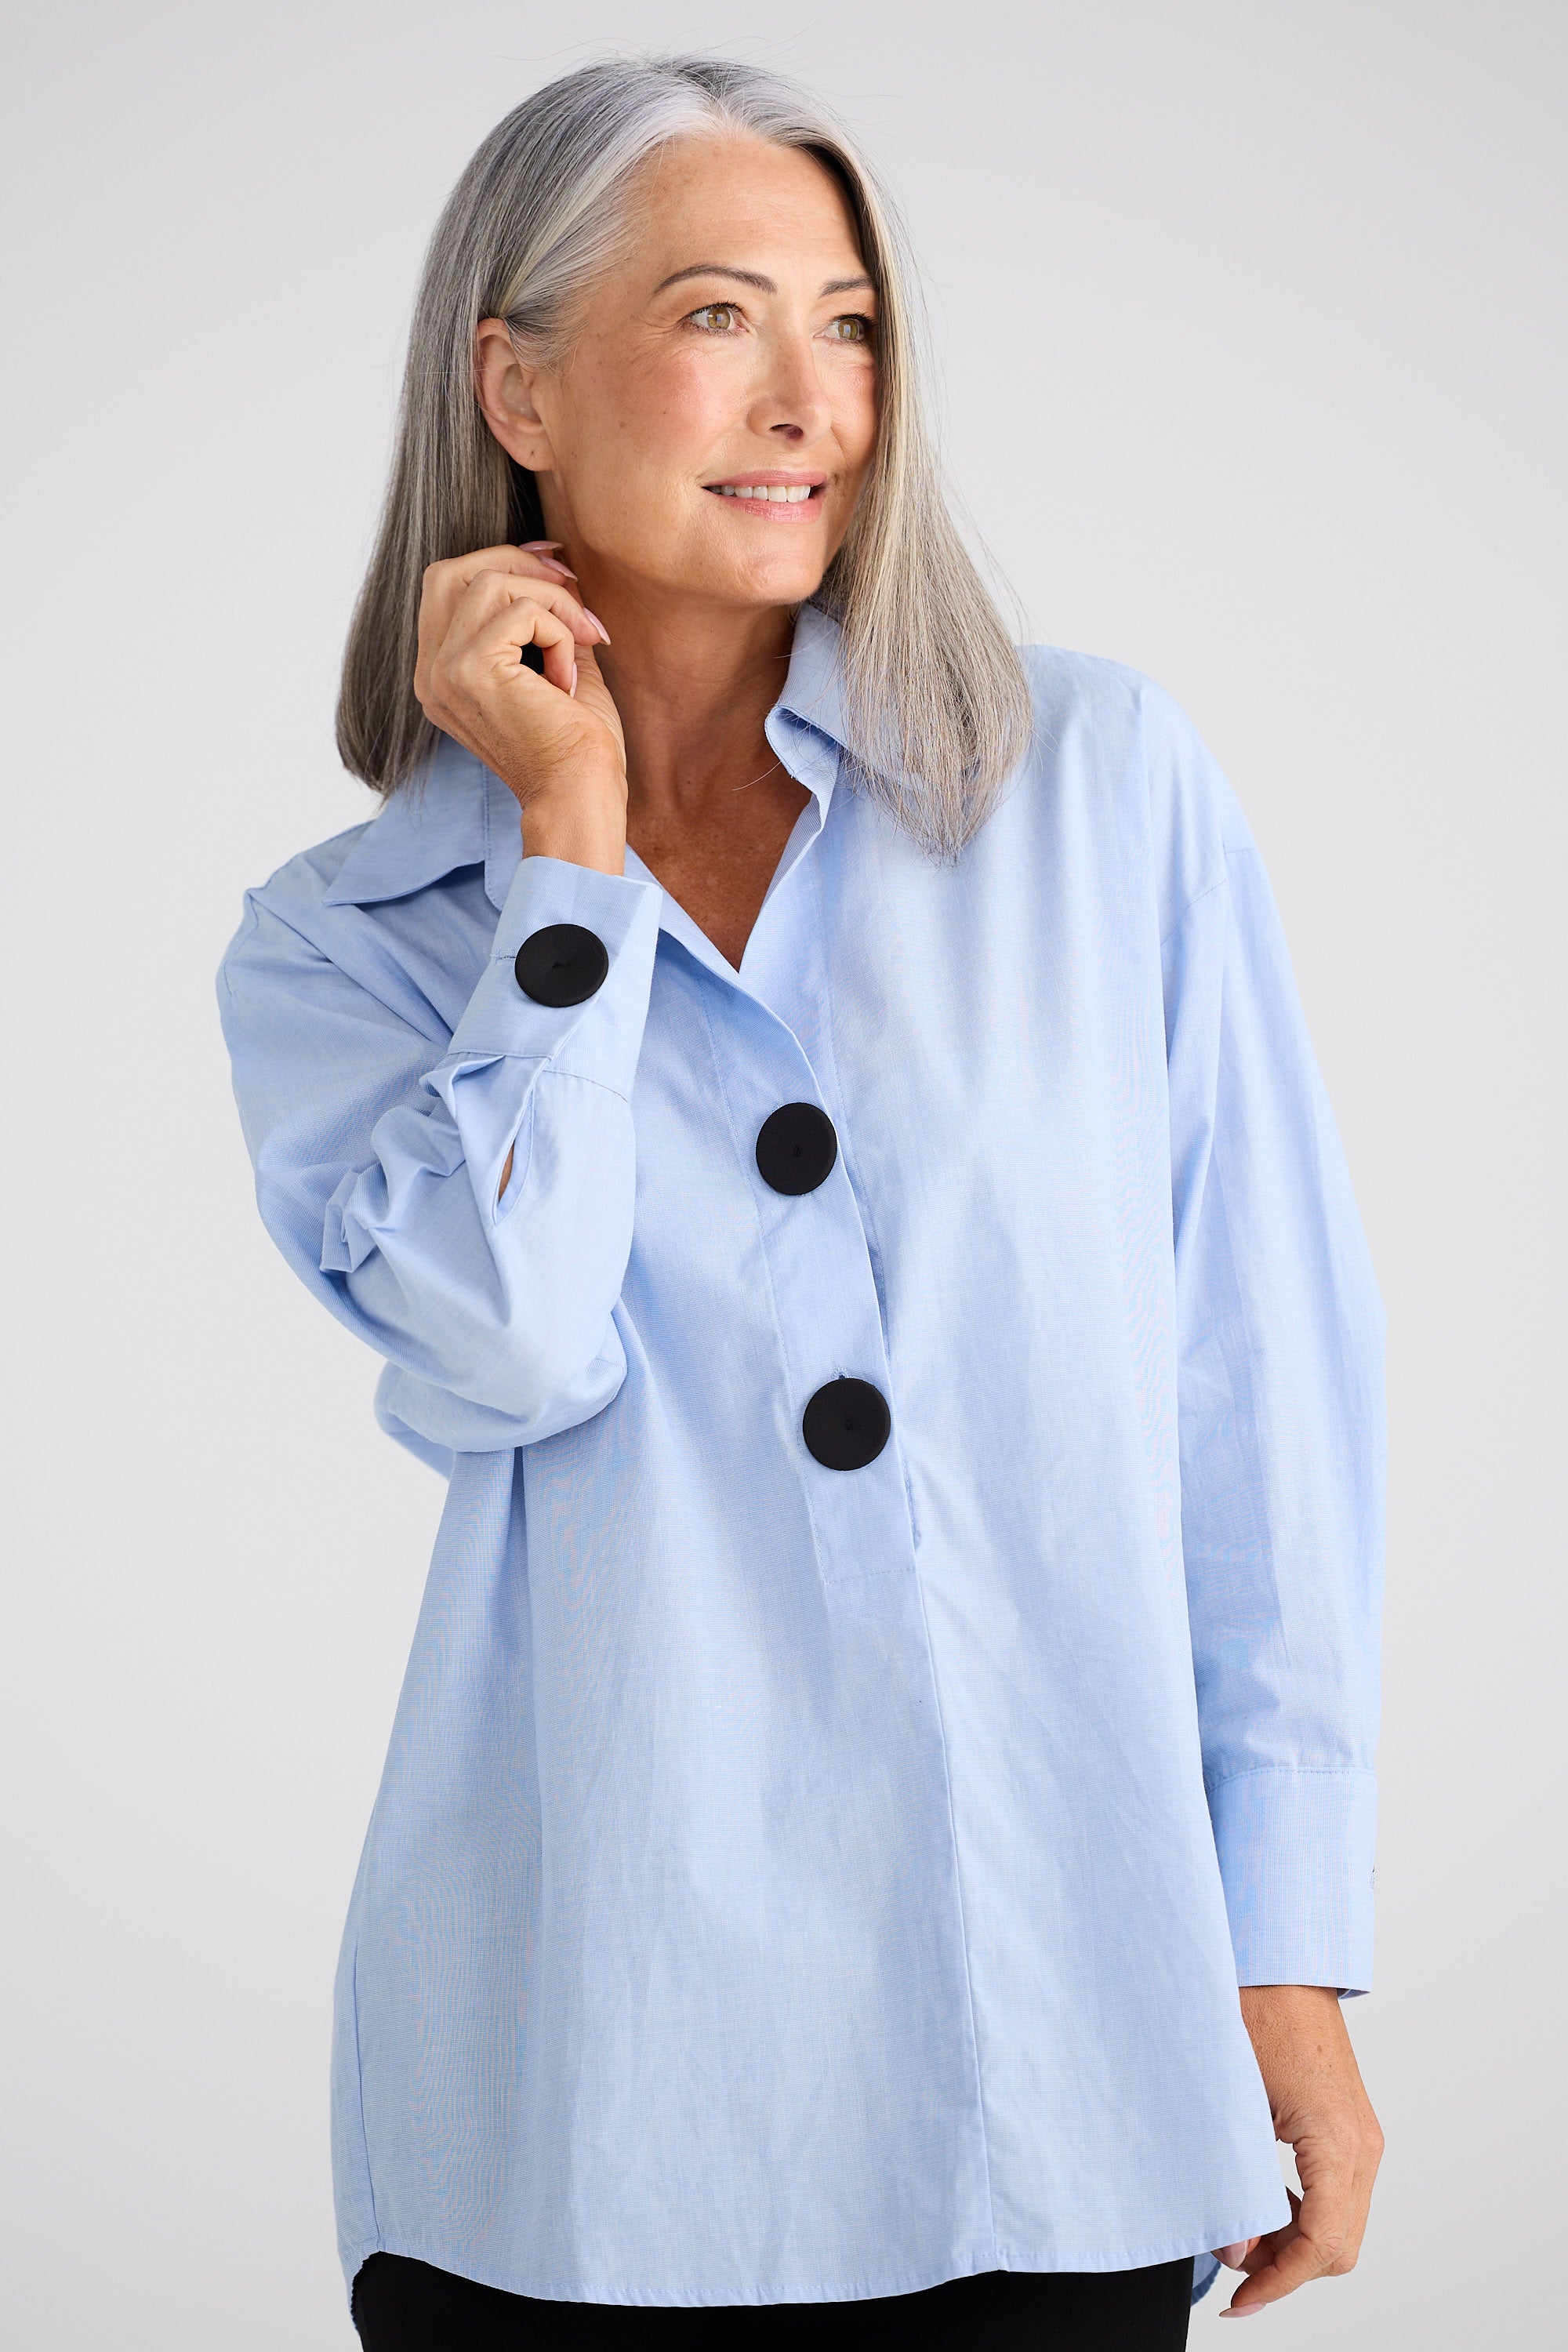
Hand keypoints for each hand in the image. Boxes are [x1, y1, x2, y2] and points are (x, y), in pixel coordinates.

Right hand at [414, 542, 627, 872]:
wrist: (577, 800)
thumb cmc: (576, 748)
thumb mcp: (555, 665)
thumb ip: (542, 615)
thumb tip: (551, 560)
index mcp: (441, 675)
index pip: (448, 587)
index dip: (503, 564)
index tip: (558, 573)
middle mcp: (430, 673)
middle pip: (452, 571)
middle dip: (518, 565)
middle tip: (573, 591)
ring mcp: (444, 671)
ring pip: (490, 582)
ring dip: (551, 602)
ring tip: (581, 644)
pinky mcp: (471, 670)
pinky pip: (521, 610)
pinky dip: (559, 633)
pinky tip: (568, 680)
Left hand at [1215, 1985, 1382, 2317]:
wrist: (1280, 1958)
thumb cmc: (1254, 2007)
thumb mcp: (1232, 2097)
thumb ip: (1232, 2178)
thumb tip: (1234, 2246)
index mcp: (1338, 2140)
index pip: (1321, 2246)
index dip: (1277, 2282)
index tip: (1239, 2300)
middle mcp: (1363, 2145)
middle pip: (1338, 2249)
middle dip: (1285, 2267)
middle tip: (1232, 2260)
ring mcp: (1362, 2136)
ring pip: (1340, 2226)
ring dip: (1292, 2241)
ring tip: (1240, 2228)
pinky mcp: (1350, 2127)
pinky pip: (1336, 2195)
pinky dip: (1301, 2212)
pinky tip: (1261, 2197)